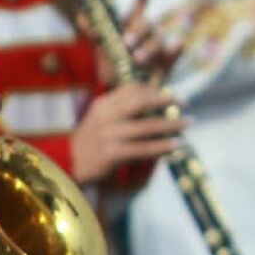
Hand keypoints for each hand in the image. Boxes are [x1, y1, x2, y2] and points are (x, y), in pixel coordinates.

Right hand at [69, 82, 184, 186]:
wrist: (66, 165)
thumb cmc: (91, 141)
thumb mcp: (102, 119)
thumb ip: (124, 109)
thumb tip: (157, 101)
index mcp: (104, 104)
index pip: (132, 88)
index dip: (155, 89)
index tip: (171, 94)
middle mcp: (106, 116)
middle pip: (141, 101)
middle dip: (166, 99)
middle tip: (186, 102)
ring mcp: (108, 135)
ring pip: (146, 126)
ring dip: (171, 125)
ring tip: (188, 123)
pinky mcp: (111, 154)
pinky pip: (142, 149)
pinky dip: (162, 147)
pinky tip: (175, 146)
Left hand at [92, 0, 181, 87]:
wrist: (120, 95)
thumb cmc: (112, 69)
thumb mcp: (102, 51)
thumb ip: (95, 34)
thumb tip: (82, 16)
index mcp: (131, 27)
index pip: (139, 7)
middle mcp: (146, 35)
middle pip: (147, 26)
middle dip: (137, 33)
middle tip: (126, 44)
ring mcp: (157, 49)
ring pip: (157, 41)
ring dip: (148, 48)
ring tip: (137, 60)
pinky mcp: (166, 63)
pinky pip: (174, 55)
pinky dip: (177, 50)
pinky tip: (179, 45)